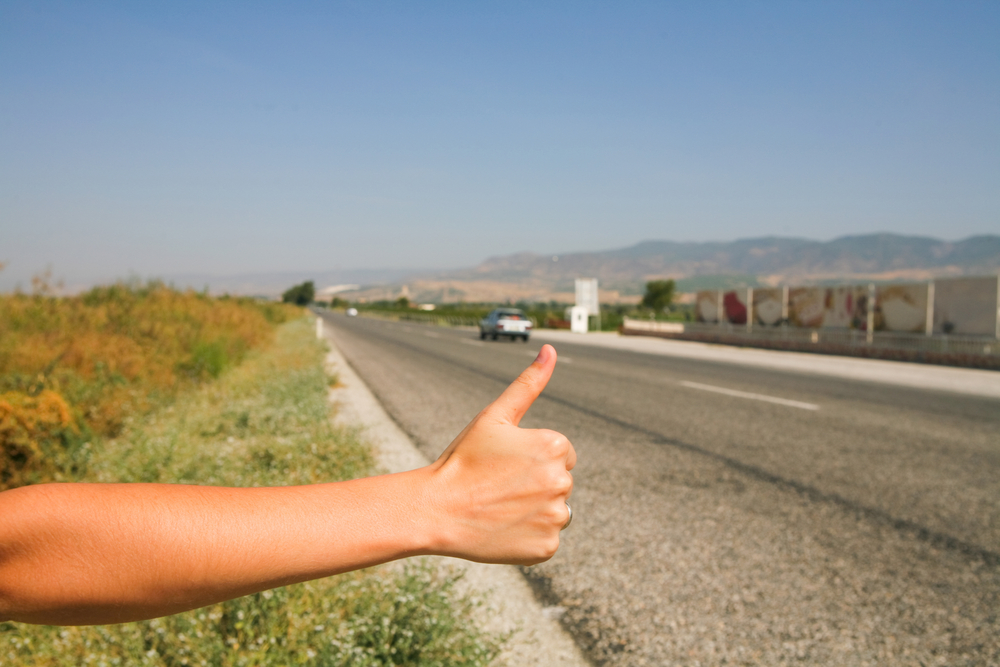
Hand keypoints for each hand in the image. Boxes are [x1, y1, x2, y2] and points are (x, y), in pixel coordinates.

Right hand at [424, 344, 575, 564]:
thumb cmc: (463, 458)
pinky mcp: (546, 548)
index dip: (531, 458)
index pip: (561, 453)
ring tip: (500, 507)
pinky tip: (503, 528)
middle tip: (498, 486)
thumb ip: (529, 383)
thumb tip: (552, 349)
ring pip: (555, 511)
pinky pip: (546, 539)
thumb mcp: (495, 416)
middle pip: (559, 482)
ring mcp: (555, 517)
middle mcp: (562, 481)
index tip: (504, 464)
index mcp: (555, 446)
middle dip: (535, 483)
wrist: (436, 509)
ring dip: (535, 510)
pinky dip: (528, 536)